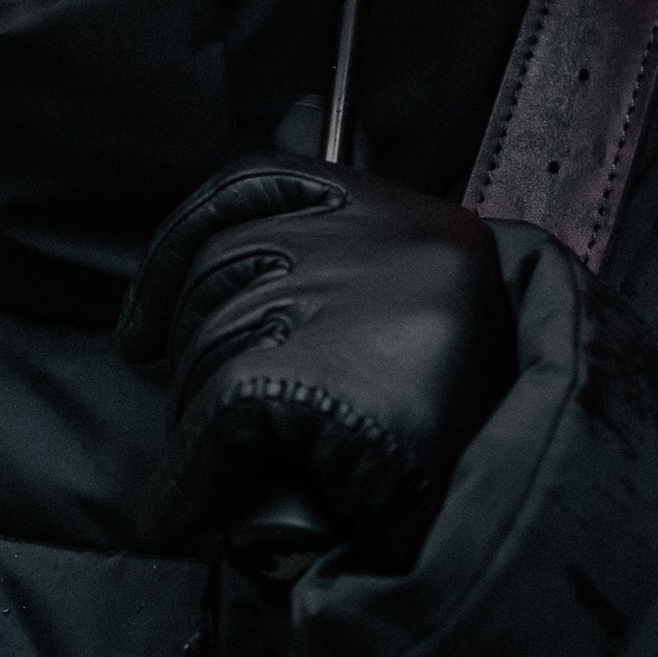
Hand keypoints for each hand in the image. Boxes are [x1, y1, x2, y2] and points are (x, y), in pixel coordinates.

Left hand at [122, 161, 516, 578]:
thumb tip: (299, 109)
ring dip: (198, 423)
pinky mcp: (325, 380)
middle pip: (223, 265)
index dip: (184, 241)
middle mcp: (399, 245)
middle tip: (208, 420)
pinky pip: (212, 413)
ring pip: (211, 341)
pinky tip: (188, 510)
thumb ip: (351, 229)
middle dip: (192, 349)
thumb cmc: (457, 445)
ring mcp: (363, 307)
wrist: (509, 547)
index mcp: (425, 220)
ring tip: (237, 473)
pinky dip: (188, 475)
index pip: (261, 179)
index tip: (148, 316)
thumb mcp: (418, 318)